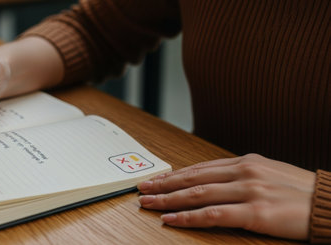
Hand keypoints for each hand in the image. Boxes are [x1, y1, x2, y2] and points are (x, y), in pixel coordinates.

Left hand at [137, 153, 315, 239]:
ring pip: (197, 194)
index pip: (199, 167)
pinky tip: (172, 219)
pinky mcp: (255, 212)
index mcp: (244, 162)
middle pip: (192, 178)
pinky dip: (189, 217)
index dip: (174, 175)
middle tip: (142, 188)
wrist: (330, 203)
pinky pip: (213, 214)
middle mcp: (243, 171)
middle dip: (164, 184)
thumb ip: (239, 175)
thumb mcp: (267, 173)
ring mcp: (248, 190)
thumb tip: (211, 180)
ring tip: (148, 203)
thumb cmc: (299, 191)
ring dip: (168, 199)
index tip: (156, 179)